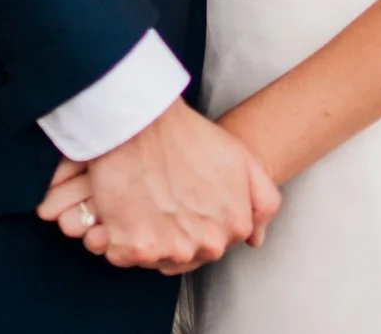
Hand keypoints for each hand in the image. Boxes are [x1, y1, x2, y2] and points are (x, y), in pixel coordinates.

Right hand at [35, 100, 280, 272]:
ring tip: (141, 201)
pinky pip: (123, 255)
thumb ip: (262, 201)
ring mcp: (169, 250)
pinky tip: (122, 209)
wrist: (139, 122)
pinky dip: (117, 238)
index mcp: (235, 226)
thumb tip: (255, 239)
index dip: (196, 222)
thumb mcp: (242, 159)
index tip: (182, 201)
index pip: (216, 243)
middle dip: (173, 234)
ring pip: (155, 258)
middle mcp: (206, 245)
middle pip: (186, 254)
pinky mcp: (132, 249)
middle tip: (159, 199)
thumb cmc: (185, 134)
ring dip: (146, 238)